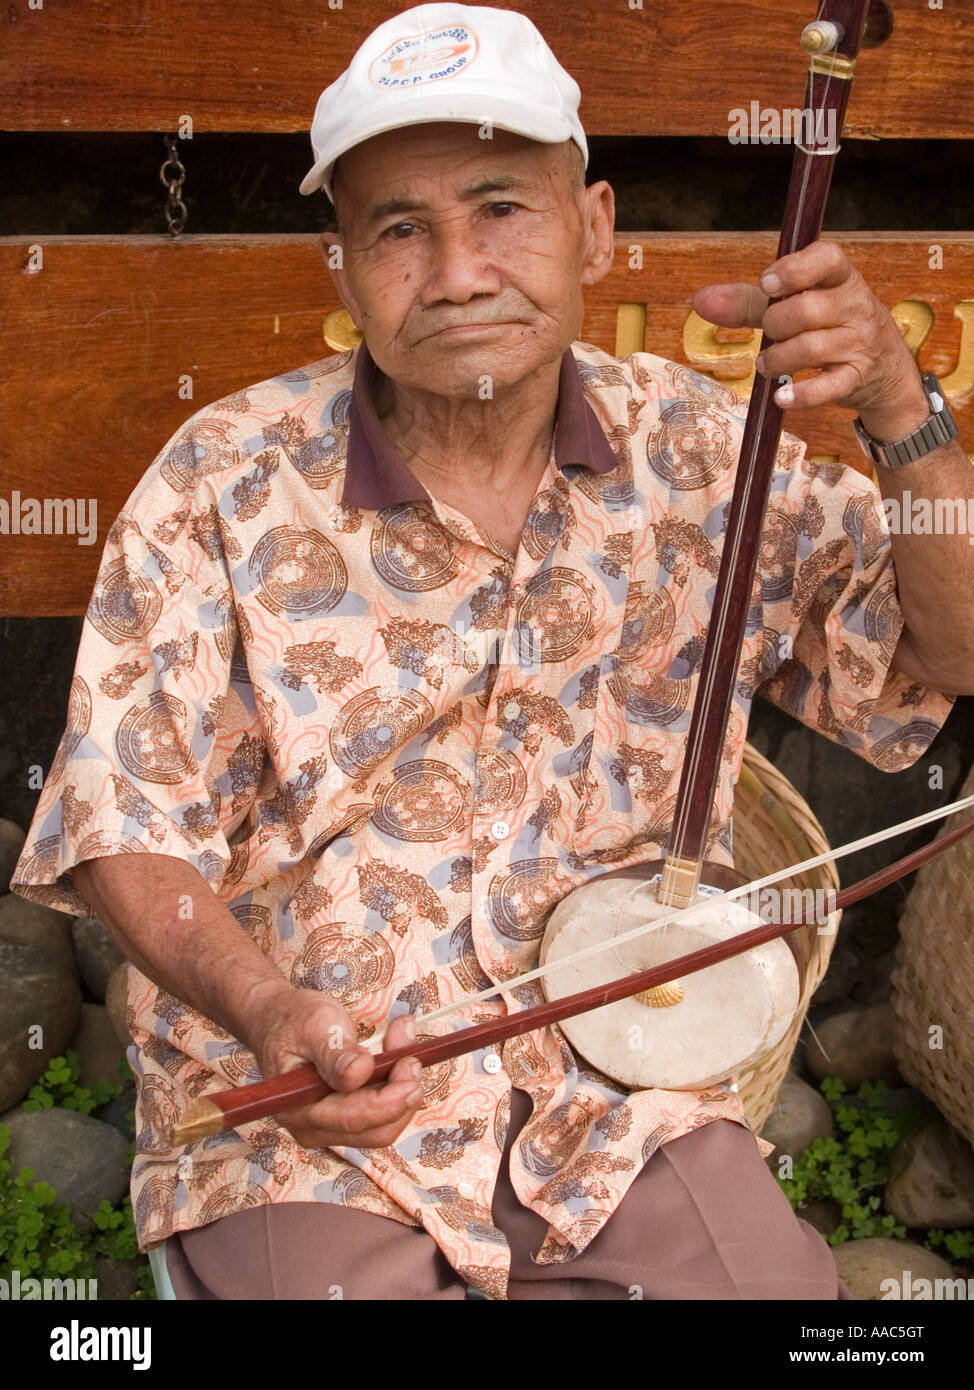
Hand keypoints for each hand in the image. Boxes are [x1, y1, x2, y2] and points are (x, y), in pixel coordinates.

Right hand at [244, 984, 423, 1150]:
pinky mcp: (344, 1118)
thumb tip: (359, 1074)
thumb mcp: (315, 1026)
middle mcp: (313, 1128)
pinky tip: (395, 1054)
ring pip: (384, 1125)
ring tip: (400, 1040)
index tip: (410, 1064)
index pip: (355, 1118)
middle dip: (402, 1094)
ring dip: (402, 1087)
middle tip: (411, 1054)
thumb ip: (336, 1053)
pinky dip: (395, 1087)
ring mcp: (329, 1127)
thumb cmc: (292, 1020)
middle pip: (375, 1130)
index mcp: (299, 1109)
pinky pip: (381, 1114)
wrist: (277, 1020)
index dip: (391, 1098)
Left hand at [692, 240, 929, 440]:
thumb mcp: (797, 307)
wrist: (883, 369)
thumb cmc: (830, 328)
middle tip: (768, 333)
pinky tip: (782, 397)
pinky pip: (827, 388)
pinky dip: (801, 395)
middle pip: (806, 309)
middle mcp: (856, 305)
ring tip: (767, 365)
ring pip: (810, 348)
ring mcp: (859, 343)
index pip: (828, 258)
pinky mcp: (857, 378)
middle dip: (774, 324)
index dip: (795, 269)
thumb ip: (750, 303)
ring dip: (777, 359)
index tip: (767, 284)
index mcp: (841, 278)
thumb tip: (701, 300)